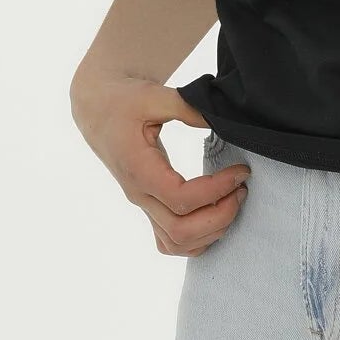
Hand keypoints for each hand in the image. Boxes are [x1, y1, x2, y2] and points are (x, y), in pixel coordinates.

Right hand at [70, 68, 251, 255]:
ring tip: (233, 200)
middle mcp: (139, 195)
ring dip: (210, 231)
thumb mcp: (153, 95)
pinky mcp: (148, 206)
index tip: (240, 171)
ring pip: (175, 243)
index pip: (181, 199)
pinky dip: (195, 239)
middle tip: (241, 189)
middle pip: (181, 231)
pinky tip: (215, 217)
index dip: (217, 190)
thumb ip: (187, 107)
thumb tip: (220, 120)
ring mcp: (142, 205)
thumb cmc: (124, 102)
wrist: (98, 110)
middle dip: (220, 216)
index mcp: (139, 169)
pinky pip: (169, 241)